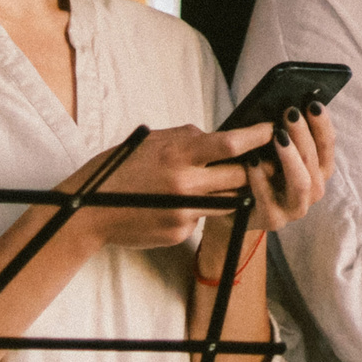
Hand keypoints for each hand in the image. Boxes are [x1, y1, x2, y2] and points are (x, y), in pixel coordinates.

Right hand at [69, 123, 270, 250]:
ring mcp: (184, 211)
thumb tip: (220, 137)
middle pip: (240, 175)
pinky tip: (180, 204)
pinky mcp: (180, 231)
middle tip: (268, 160)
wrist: (89, 210)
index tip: (272, 129)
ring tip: (228, 180)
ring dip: (232, 189)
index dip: (257, 136)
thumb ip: (188, 139)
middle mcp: (185, 183)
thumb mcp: (152, 142)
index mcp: (177, 154)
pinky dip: (201, 208)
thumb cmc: (120, 169)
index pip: (230, 144)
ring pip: (228, 199)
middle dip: (256, 168)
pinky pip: (203, 217)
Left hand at [235, 101, 335, 234]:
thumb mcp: (273, 151)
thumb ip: (284, 135)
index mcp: (317, 171)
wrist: (235, 208)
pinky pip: (269, 198)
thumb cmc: (257, 171)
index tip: (313, 104)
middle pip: (314, 162)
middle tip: (290, 113)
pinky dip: (261, 178)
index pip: (327, 146)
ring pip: (301, 182)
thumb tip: (286, 105)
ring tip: (278, 136)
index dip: (322, 125)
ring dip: (291, 157)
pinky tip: (253, 161)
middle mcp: (312, 191)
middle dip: (304, 135)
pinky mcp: (273, 220)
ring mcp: (294, 208)